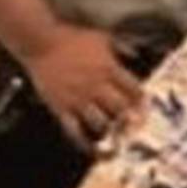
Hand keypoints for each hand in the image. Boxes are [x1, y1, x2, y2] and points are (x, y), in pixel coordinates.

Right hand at [23, 26, 144, 151]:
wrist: (41, 43)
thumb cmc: (71, 39)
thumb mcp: (102, 38)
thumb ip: (122, 46)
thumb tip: (136, 55)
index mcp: (109, 69)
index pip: (134, 90)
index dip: (143, 102)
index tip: (145, 108)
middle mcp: (96, 86)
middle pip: (121, 110)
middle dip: (131, 120)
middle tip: (136, 128)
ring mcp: (78, 99)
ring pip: (101, 123)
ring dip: (111, 132)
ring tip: (117, 138)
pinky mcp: (61, 108)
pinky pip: (74, 131)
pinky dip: (84, 143)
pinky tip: (91, 149)